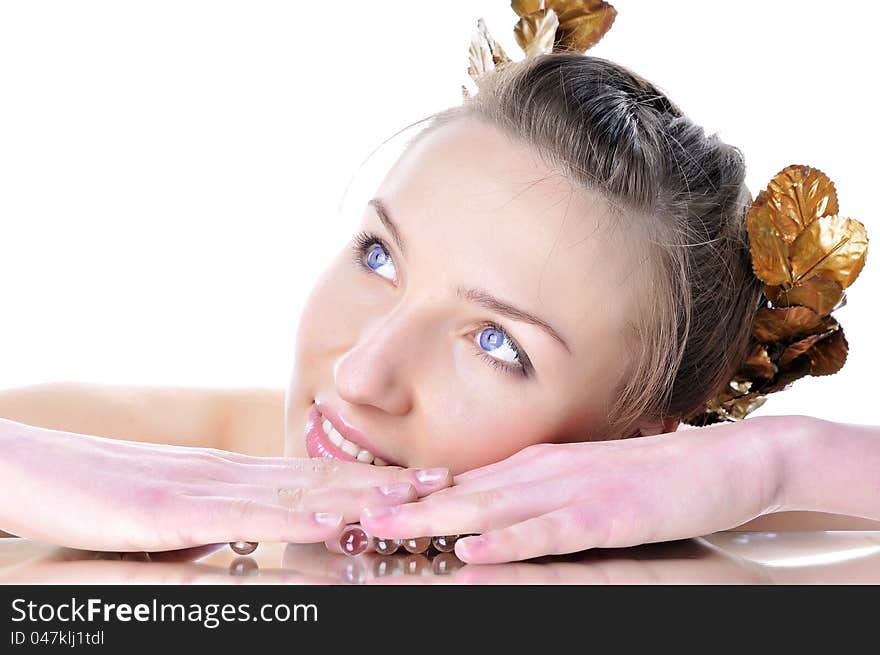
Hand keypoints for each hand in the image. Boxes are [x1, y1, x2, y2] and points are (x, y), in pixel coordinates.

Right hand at [0, 418, 450, 551]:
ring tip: (413, 499)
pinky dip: (294, 515)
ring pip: (298, 490)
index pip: (316, 476)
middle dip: (387, 483)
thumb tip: (251, 535)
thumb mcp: (174, 514)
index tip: (421, 484)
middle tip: (443, 485)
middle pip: (323, 476)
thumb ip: (218, 520)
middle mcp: (233, 473)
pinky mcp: (174, 509)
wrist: (36, 470)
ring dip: (360, 495)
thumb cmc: (103, 494)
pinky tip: (333, 518)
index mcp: (235, 476)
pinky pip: (245, 514)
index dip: (373, 480)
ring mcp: (207, 487)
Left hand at [359, 415, 801, 563]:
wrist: (722, 461)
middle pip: (462, 492)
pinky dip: (505, 543)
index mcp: (537, 464)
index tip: (365, 504)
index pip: (463, 480)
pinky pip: (546, 533)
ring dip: (435, 521)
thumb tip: (492, 511)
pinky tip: (469, 551)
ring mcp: (573, 491)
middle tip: (353, 518)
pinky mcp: (606, 515)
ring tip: (384, 530)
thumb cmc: (653, 476)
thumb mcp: (584, 481)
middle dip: (405, 506)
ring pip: (491, 509)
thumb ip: (538, 494)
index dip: (412, 493)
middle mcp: (544, 471)